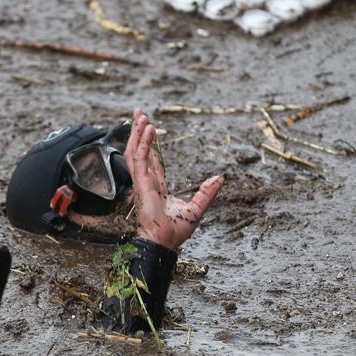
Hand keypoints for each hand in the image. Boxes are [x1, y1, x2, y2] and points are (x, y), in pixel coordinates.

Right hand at [124, 108, 223, 249]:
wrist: (164, 242)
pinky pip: (140, 158)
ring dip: (136, 133)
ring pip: (135, 151)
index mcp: (157, 188)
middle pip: (140, 151)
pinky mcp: (141, 183)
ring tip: (140, 115)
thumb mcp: (197, 209)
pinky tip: (148, 129)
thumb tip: (220, 178)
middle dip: (138, 132)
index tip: (150, 128)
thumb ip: (207, 193)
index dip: (151, 144)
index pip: (152, 161)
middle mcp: (147, 182)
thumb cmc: (175, 232)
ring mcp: (142, 182)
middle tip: (138, 113)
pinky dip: (143, 143)